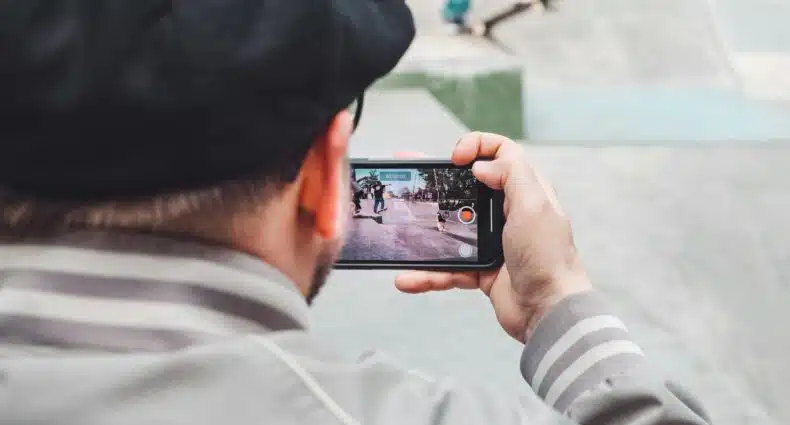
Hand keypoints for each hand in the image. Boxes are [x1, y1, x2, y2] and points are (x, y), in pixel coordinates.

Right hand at [394, 133, 591, 342]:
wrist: (548, 312)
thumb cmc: (548, 259)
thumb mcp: (534, 205)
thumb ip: (511, 174)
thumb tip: (482, 163)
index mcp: (525, 191)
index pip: (501, 153)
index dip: (476, 146)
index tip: (454, 158)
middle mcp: (508, 213)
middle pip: (467, 187)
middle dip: (437, 182)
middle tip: (411, 177)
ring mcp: (493, 242)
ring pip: (451, 230)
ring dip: (426, 234)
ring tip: (401, 232)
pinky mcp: (481, 271)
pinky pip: (447, 267)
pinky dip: (428, 273)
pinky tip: (409, 277)